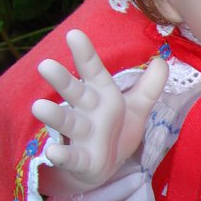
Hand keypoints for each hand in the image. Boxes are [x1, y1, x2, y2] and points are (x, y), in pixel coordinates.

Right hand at [32, 29, 168, 191]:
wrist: (106, 165)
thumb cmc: (116, 129)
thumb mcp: (137, 107)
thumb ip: (149, 86)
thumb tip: (161, 61)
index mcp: (101, 94)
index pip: (92, 71)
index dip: (85, 54)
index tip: (74, 34)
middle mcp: (87, 110)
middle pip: (74, 92)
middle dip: (61, 80)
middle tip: (45, 65)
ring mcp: (82, 134)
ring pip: (67, 121)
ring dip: (53, 115)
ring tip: (38, 107)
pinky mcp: (80, 159)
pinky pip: (70, 156)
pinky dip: (61, 155)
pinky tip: (52, 151)